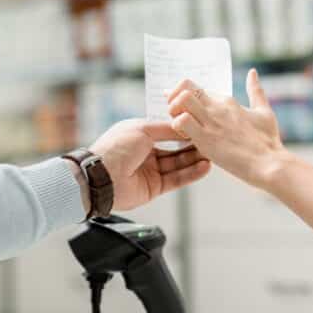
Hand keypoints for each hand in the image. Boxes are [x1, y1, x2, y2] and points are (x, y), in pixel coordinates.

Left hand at [89, 119, 210, 210]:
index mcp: (140, 134)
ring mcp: (151, 170)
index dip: (183, 129)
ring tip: (212, 154)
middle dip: (193, 145)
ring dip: (195, 160)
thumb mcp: (142, 130)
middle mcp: (146, 152)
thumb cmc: (115, 148)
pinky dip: (191, 174)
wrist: (100, 177)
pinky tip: (204, 167)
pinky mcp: (154, 187)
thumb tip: (184, 125)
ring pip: (178, 164)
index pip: (167, 131)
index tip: (200, 125)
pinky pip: (176, 179)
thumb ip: (166, 129)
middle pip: (175, 148)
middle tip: (211, 140)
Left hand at [167, 70, 291, 190]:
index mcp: (228, 101)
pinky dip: (176, 127)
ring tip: (178, 126)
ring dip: (173, 111)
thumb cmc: (269, 141)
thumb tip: (253, 73)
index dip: (185, 94)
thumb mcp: (264, 111)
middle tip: (175, 113)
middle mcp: (217, 107)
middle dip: (174, 98)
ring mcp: (211, 122)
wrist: (270, 163)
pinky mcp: (205, 139)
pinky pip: (181, 123)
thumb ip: (256, 91)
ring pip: (181, 100)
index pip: (198, 88)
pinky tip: (183, 138)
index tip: (178, 102)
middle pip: (186, 87)